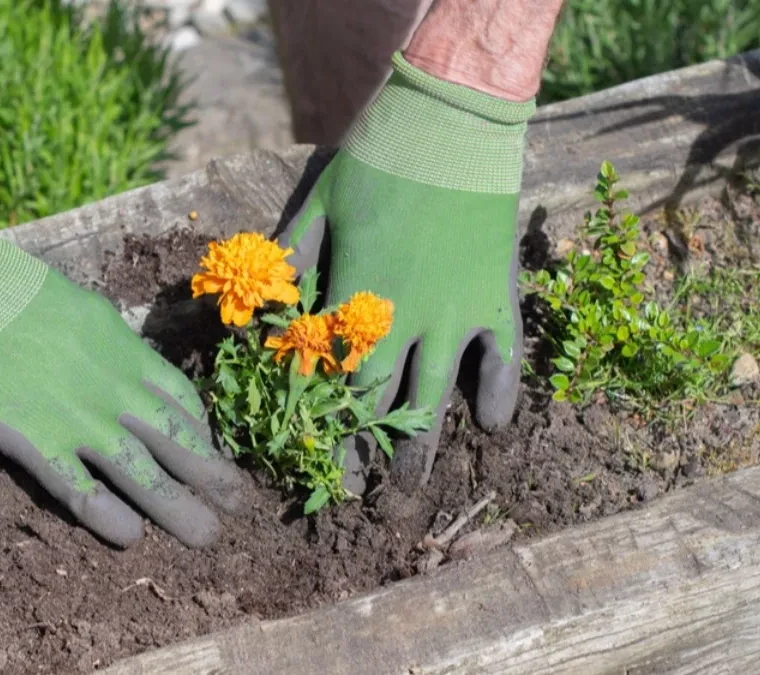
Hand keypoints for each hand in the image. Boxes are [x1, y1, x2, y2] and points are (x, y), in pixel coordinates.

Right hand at [0, 198, 245, 547]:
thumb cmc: (3, 287)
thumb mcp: (76, 305)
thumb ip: (102, 340)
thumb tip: (117, 357)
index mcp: (123, 349)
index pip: (179, 400)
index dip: (201, 433)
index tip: (208, 452)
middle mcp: (113, 387)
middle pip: (177, 441)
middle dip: (212, 476)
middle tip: (236, 502)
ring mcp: (77, 418)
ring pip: (144, 473)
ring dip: (179, 508)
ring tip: (205, 534)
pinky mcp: (34, 442)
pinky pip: (82, 491)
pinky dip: (109, 518)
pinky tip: (129, 536)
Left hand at [281, 54, 533, 492]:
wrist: (453, 120)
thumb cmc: (378, 158)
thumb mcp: (318, 203)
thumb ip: (290, 262)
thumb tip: (257, 311)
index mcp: (355, 299)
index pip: (332, 381)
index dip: (321, 428)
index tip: (311, 465)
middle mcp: (407, 319)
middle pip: (381, 405)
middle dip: (366, 458)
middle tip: (359, 505)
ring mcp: (458, 312)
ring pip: (438, 397)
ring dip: (422, 451)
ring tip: (411, 494)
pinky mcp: (499, 297)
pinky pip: (502, 357)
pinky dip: (499, 391)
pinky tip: (492, 426)